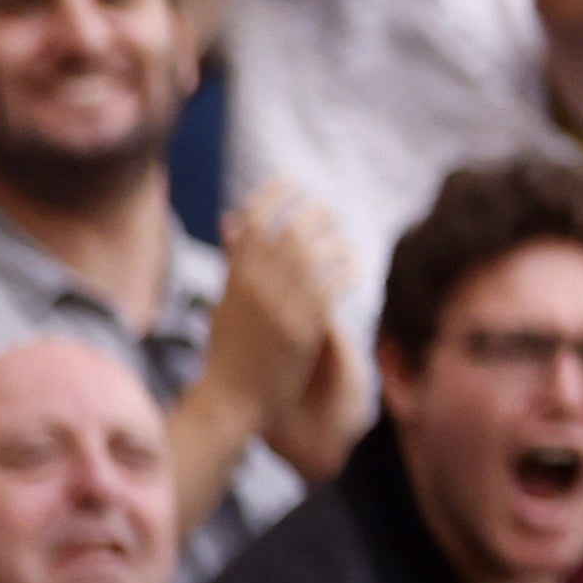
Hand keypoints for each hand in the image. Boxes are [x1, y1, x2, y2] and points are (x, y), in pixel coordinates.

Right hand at [214, 190, 347, 412]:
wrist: (231, 398)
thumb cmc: (228, 349)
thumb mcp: (225, 298)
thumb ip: (235, 260)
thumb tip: (234, 218)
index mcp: (234, 274)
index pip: (257, 218)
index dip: (277, 194)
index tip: (294, 184)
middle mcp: (257, 282)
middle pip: (295, 228)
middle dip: (317, 214)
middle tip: (328, 213)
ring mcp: (282, 303)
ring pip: (320, 251)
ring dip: (337, 241)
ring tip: (344, 244)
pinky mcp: (306, 325)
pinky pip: (336, 282)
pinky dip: (350, 268)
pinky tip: (357, 266)